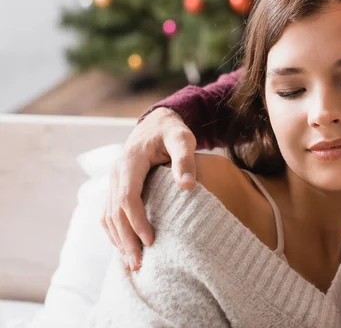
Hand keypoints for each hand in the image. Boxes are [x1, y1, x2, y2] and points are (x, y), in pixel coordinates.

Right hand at [102, 107, 197, 270]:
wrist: (156, 122)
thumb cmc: (172, 131)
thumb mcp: (183, 138)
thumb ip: (185, 159)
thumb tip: (186, 186)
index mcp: (130, 161)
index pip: (128, 197)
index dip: (137, 221)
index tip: (150, 241)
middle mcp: (116, 172)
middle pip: (114, 212)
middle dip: (125, 239)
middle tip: (138, 264)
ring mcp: (112, 180)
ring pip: (107, 215)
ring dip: (118, 240)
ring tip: (131, 264)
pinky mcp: (115, 187)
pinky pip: (108, 213)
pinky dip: (114, 232)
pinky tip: (125, 248)